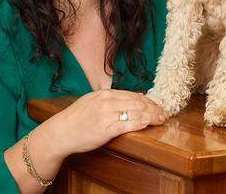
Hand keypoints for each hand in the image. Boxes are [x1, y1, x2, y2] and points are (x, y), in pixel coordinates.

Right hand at [49, 89, 164, 156]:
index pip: (133, 94)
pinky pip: (128, 124)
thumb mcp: (91, 101)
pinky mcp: (106, 128)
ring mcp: (106, 114)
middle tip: (164, 113)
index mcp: (104, 94)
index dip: (149, 100)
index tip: (157, 106)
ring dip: (152, 116)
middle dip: (154, 108)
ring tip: (161, 119)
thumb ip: (110, 99)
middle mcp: (106, 101)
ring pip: (136, 111)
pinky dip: (141, 123)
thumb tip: (133, 97)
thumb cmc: (75, 119)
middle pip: (138, 102)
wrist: (61, 132)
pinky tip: (148, 124)